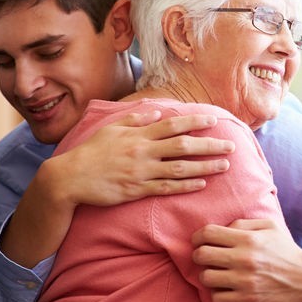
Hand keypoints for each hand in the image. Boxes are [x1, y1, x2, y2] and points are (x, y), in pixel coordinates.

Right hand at [55, 110, 234, 206]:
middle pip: (183, 146)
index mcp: (138, 134)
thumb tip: (157, 111)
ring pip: (180, 168)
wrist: (70, 178)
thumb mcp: (111, 128)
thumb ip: (135, 118)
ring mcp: (141, 172)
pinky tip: (202, 184)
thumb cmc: (91, 152)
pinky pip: (167, 188)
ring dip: (205, 166)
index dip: (196, 121)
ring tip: (224, 166)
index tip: (214, 120)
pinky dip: (186, 186)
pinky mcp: (137, 190)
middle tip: (231, 146)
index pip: (173, 124)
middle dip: (210, 145)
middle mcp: (143, 151)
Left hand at [192, 219, 301, 301]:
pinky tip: (226, 288)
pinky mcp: (247, 300)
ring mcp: (244, 281)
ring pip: (206, 278)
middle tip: (205, 257)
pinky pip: (217, 298)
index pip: (208, 233)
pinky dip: (218, 293)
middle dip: (198, 255)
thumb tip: (222, 228)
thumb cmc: (286, 250)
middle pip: (202, 255)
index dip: (198, 236)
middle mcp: (244, 259)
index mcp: (248, 239)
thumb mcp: (270, 227)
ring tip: (216, 273)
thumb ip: (244, 223)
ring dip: (207, 275)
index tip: (199, 240)